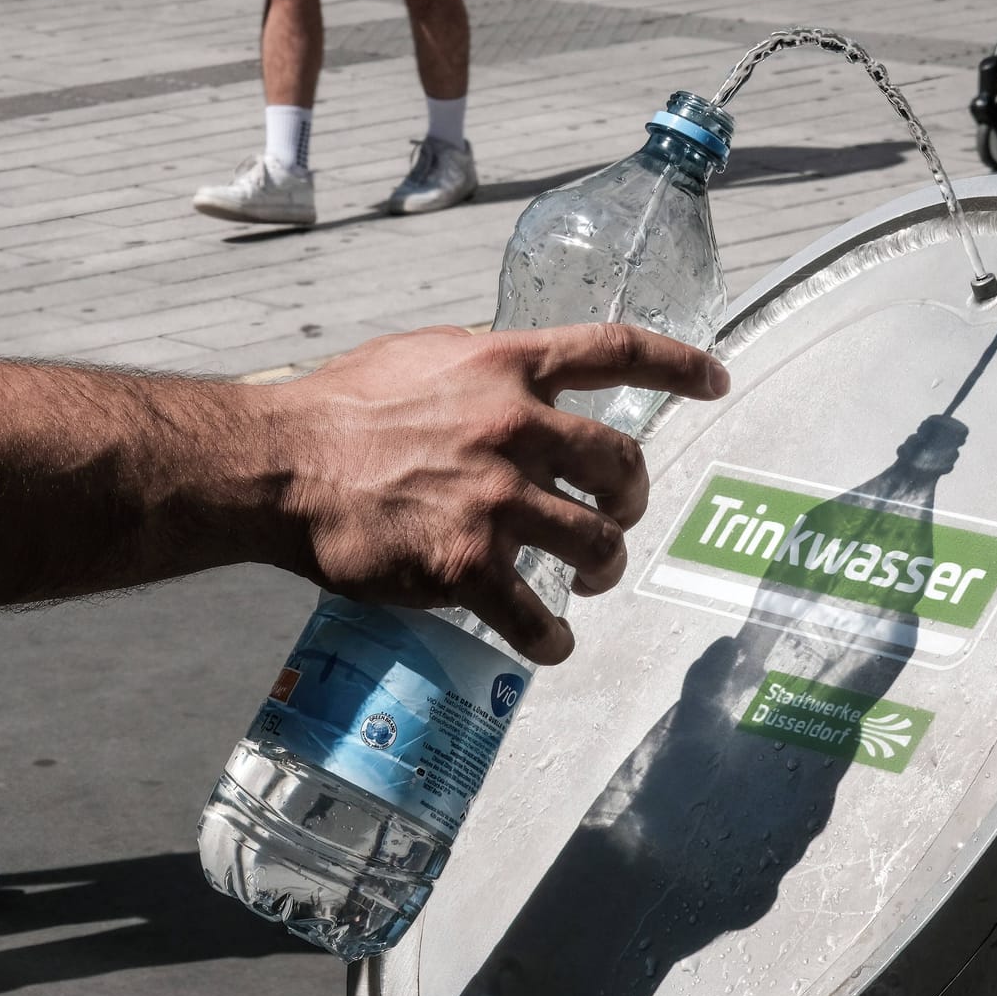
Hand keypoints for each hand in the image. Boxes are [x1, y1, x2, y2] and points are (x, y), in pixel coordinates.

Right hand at [267, 323, 728, 664]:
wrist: (279, 464)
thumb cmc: (339, 406)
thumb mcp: (423, 356)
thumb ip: (487, 369)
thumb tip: (522, 382)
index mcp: (506, 365)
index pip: (617, 349)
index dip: (680, 365)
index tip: (717, 382)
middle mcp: (515, 426)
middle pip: (624, 464)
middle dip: (633, 497)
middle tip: (620, 516)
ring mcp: (496, 498)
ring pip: (597, 543)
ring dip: (605, 567)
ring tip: (592, 579)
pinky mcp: (466, 565)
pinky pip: (535, 618)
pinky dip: (551, 640)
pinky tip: (551, 645)